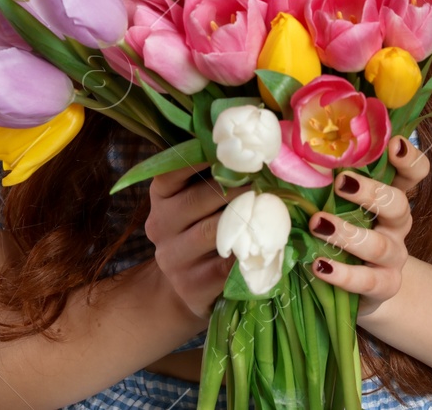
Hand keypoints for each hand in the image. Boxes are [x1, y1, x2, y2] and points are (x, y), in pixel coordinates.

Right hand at [146, 161, 251, 322]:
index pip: (171, 172)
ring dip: (245, 217)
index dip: (199, 158)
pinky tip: (267, 242)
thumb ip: (214, 176)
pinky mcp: (191, 285)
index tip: (230, 147)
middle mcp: (160, 225)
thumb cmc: (200, 229)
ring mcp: (173, 258)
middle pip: (198, 198)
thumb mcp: (196, 201)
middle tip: (265, 174)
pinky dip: (248, 252)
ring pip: (213, 231)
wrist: (185, 286)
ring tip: (271, 205)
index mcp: (161, 197)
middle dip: (236, 185)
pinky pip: (225, 264)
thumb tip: (254, 145)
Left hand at [307, 134, 429, 317]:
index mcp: (392, 197)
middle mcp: (398, 224)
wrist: (364, 288)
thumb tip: (286, 152)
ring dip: (348, 234)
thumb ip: (327, 182)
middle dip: (370, 193)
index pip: (413, 173)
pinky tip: (320, 266)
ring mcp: (394, 256)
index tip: (394, 144)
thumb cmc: (347, 233)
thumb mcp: (343, 206)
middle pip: (398, 204)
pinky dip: (343, 274)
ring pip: (379, 244)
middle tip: (342, 183)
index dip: (409, 159)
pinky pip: (367, 280)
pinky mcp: (385, 285)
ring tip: (318, 224)